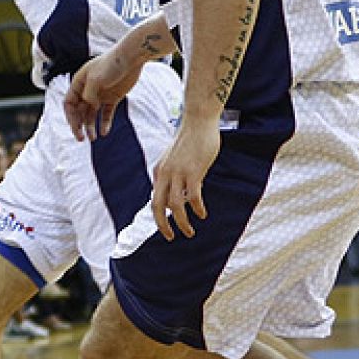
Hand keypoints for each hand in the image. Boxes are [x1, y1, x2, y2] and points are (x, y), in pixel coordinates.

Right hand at [64, 49, 142, 140]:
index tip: (75, 127)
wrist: (131, 58)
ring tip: (93, 138)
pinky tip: (104, 132)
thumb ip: (89, 94)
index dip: (70, 116)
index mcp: (79, 83)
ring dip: (90, 126)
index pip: (69, 103)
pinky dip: (104, 123)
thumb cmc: (111, 65)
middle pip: (79, 111)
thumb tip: (88, 106)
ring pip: (91, 114)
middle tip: (81, 139)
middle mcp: (87, 90)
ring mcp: (100, 94)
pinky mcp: (113, 98)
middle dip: (78, 125)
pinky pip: (106, 113)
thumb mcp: (96, 79)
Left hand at [150, 122, 219, 240]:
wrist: (198, 121)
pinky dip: (197, 209)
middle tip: (171, 237)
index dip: (160, 215)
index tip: (167, 226)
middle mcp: (165, 173)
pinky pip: (193, 197)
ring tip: (190, 232)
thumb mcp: (176, 159)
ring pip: (175, 206)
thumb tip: (182, 193)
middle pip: (157, 206)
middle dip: (163, 225)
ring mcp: (178, 173)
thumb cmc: (190, 139)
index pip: (155, 199)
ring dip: (182, 222)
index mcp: (159, 171)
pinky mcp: (194, 171)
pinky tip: (203, 214)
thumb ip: (175, 175)